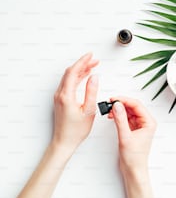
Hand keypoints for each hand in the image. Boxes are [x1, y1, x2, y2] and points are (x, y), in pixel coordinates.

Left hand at [18, 53, 98, 197]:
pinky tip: (84, 77)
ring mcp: (59, 97)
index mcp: (66, 96)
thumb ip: (91, 92)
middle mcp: (60, 94)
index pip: (73, 72)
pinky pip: (68, 84)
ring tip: (91, 66)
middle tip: (94, 60)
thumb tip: (94, 78)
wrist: (64, 141)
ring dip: (80, 70)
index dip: (82, 62)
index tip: (90, 56)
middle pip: (70, 73)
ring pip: (69, 78)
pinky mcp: (61, 100)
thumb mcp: (89, 111)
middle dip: (82, 64)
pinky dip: (77, 78)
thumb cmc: (75, 130)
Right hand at [108, 97, 155, 170]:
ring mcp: (139, 125)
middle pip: (133, 107)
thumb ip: (120, 119)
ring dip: (119, 110)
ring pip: (129, 112)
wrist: (133, 169)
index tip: (114, 99)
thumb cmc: (134, 157)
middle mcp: (146, 123)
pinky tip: (112, 116)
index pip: (137, 105)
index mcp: (149, 122)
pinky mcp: (133, 129)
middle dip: (121, 104)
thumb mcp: (125, 136)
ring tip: (109, 110)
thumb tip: (117, 105)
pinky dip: (119, 116)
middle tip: (110, 103)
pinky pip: (126, 118)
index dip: (125, 100)